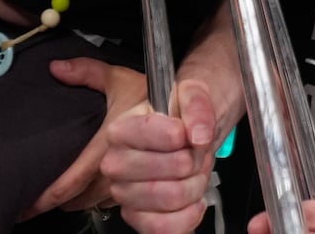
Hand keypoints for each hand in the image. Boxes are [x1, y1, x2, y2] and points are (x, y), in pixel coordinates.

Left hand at [20, 57, 148, 217]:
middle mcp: (122, 171)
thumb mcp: (121, 80)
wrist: (193, 119)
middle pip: (81, 199)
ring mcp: (138, 188)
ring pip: (100, 205)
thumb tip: (57, 68)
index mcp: (109, 145)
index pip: (72, 181)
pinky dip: (105, 205)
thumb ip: (88, 72)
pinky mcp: (152, 199)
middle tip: (39, 201)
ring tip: (63, 200)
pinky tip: (95, 200)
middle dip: (59, 202)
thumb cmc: (157, 101)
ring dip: (82, 203)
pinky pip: (123, 211)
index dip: (47, 195)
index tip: (30, 202)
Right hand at [102, 77, 221, 233]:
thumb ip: (197, 106)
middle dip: (193, 162)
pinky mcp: (137, 218)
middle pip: (166, 171)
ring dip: (195, 186)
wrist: (186, 137)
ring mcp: (124, 193)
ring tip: (194, 172)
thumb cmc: (181, 116)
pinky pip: (163, 228)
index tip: (185, 132)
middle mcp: (115, 163)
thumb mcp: (192, 94)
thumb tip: (198, 134)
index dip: (178, 135)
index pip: (148, 133)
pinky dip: (188, 216)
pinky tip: (192, 200)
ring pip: (170, 199)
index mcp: (121, 129)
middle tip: (194, 153)